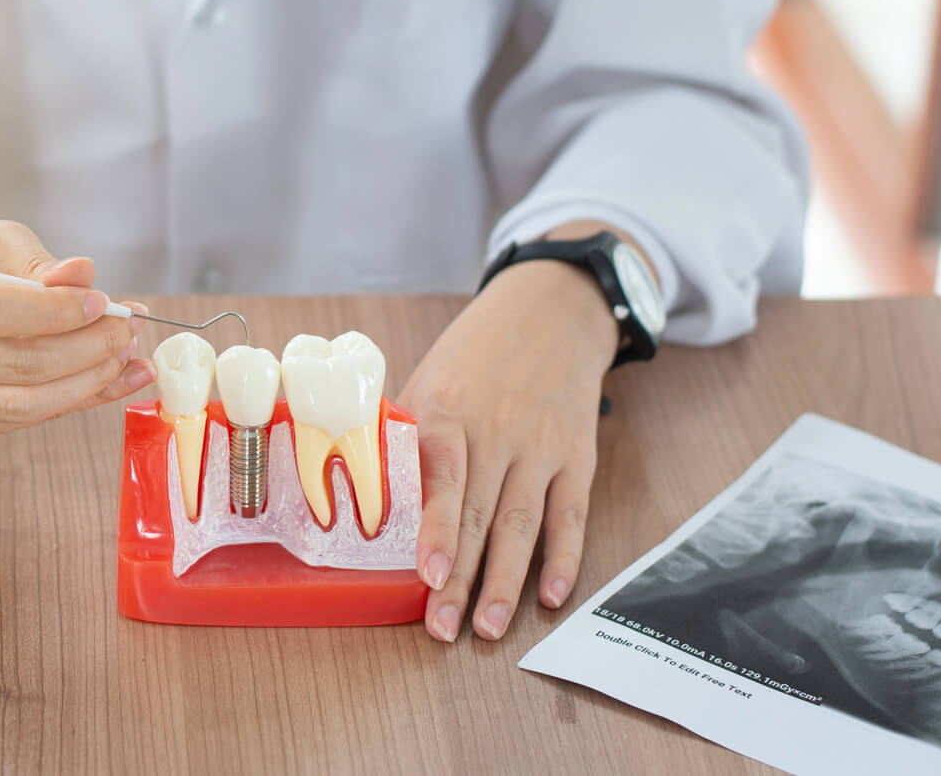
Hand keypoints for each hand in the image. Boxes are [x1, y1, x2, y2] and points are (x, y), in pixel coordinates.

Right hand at [0, 220, 153, 437]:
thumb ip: (36, 260)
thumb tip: (83, 274)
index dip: (53, 312)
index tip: (103, 302)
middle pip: (14, 364)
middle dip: (85, 349)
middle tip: (127, 329)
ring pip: (22, 405)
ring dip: (86, 383)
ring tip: (124, 357)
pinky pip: (22, 422)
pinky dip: (72, 402)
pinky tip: (107, 380)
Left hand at [401, 224, 637, 642]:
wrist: (552, 311)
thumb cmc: (475, 354)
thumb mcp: (428, 380)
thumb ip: (404, 436)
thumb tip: (362, 493)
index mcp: (451, 411)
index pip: (443, 477)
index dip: (438, 530)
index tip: (428, 576)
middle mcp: (499, 431)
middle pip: (481, 515)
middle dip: (463, 578)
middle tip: (444, 629)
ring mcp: (542, 447)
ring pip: (524, 524)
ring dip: (508, 581)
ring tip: (490, 628)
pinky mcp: (577, 456)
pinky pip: (571, 514)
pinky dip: (563, 557)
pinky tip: (550, 594)